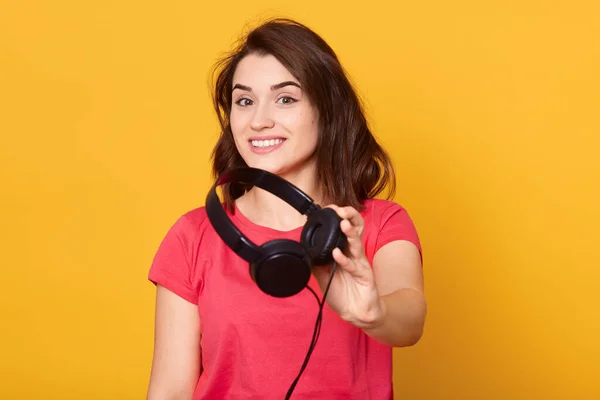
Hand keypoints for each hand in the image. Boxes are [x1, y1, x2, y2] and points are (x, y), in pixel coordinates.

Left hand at [311, 205, 385, 328]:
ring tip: (342, 223)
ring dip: (349, 233)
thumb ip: (316, 262)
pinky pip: (354, 265)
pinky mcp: (365, 276)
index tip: (330, 208)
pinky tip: (337, 253)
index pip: (343, 229)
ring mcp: (360, 263)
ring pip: (355, 244)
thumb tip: (303, 250)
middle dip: (349, 218)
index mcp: (345, 251)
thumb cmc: (343, 292)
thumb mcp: (324, 275)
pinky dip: (344, 259)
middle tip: (340, 210)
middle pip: (355, 230)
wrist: (357, 312)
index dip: (339, 217)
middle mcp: (353, 254)